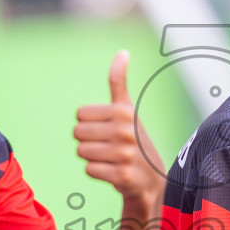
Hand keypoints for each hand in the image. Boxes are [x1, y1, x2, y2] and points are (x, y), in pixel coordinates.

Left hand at [74, 50, 165, 212]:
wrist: (152, 177)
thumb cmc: (133, 139)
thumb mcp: (127, 109)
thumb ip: (119, 82)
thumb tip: (123, 52)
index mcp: (123, 111)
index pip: (80, 115)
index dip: (89, 124)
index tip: (106, 130)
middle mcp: (125, 131)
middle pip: (78, 133)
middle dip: (88, 141)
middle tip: (107, 146)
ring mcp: (125, 154)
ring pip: (82, 152)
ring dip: (92, 157)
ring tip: (111, 158)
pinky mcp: (123, 176)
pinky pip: (89, 170)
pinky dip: (98, 172)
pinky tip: (113, 171)